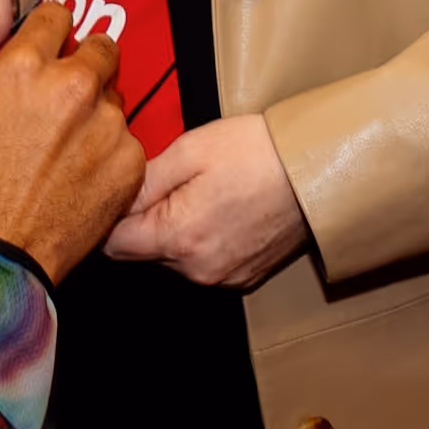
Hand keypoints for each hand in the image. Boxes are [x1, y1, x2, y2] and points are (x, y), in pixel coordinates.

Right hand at [0, 0, 141, 275]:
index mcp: (25, 66)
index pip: (57, 17)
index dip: (52, 29)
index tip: (54, 42)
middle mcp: (73, 87)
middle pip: (102, 49)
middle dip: (88, 63)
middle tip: (71, 91)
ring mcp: (107, 125)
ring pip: (114, 100)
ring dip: (96, 115)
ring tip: (68, 149)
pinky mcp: (130, 162)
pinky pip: (126, 143)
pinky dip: (109, 155)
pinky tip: (81, 177)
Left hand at [104, 111, 309, 287]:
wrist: (317, 168)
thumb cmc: (258, 152)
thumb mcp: (189, 150)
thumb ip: (142, 182)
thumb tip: (112, 201)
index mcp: (178, 238)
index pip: (113, 246)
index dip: (111, 217)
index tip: (122, 195)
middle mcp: (197, 269)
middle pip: (142, 253)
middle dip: (145, 221)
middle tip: (172, 183)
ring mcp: (223, 277)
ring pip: (172, 259)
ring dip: (175, 232)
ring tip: (203, 193)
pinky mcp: (244, 278)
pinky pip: (203, 263)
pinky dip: (203, 241)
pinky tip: (222, 209)